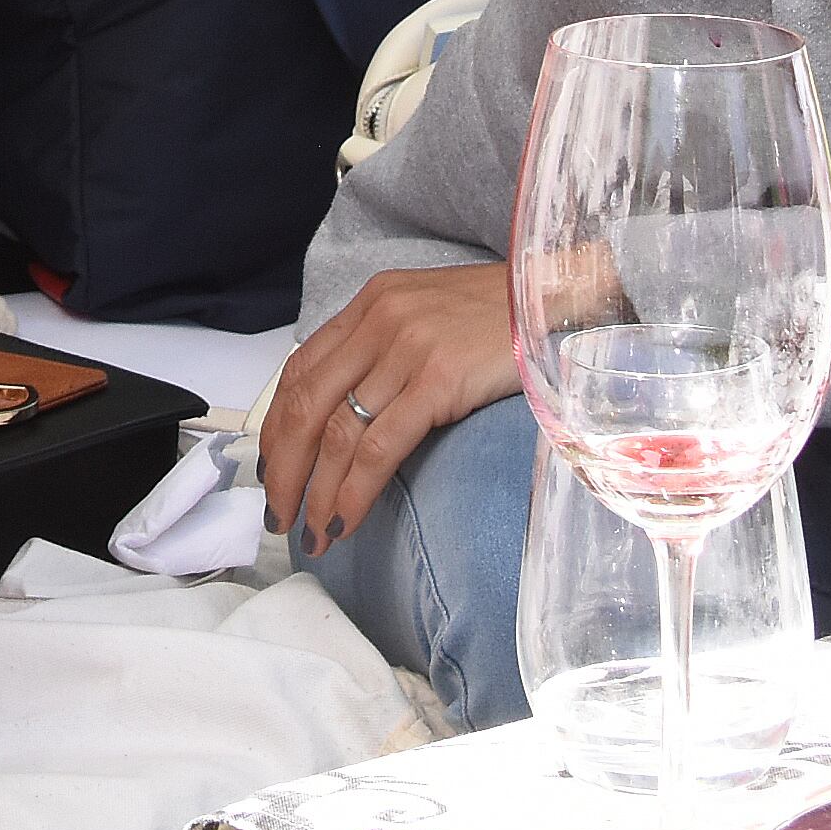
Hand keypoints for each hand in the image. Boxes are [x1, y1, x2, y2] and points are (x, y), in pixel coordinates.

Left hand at [258, 262, 521, 554]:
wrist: (559, 296)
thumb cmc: (503, 314)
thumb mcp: (428, 315)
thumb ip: (387, 347)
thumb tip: (353, 407)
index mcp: (370, 304)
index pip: (300, 370)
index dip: (276, 427)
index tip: (271, 469)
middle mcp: (378, 322)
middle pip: (304, 405)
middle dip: (282, 469)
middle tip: (278, 514)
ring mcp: (406, 350)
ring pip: (336, 433)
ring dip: (315, 492)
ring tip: (314, 533)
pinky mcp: (437, 380)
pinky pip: (379, 447)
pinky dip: (354, 490)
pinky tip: (347, 519)